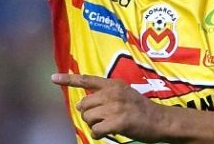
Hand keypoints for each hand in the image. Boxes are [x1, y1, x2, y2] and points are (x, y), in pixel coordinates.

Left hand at [52, 73, 168, 141]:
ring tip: (107, 125)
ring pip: (88, 117)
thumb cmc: (141, 109)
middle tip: (100, 119)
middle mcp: (112, 92)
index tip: (53, 78)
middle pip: (84, 104)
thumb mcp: (124, 93)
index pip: (87, 79)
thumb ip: (106, 94)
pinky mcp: (118, 121)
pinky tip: (108, 133)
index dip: (68, 79)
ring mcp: (115, 107)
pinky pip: (96, 130)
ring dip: (94, 125)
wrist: (160, 120)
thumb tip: (84, 104)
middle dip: (87, 114)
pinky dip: (98, 135)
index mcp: (113, 84)